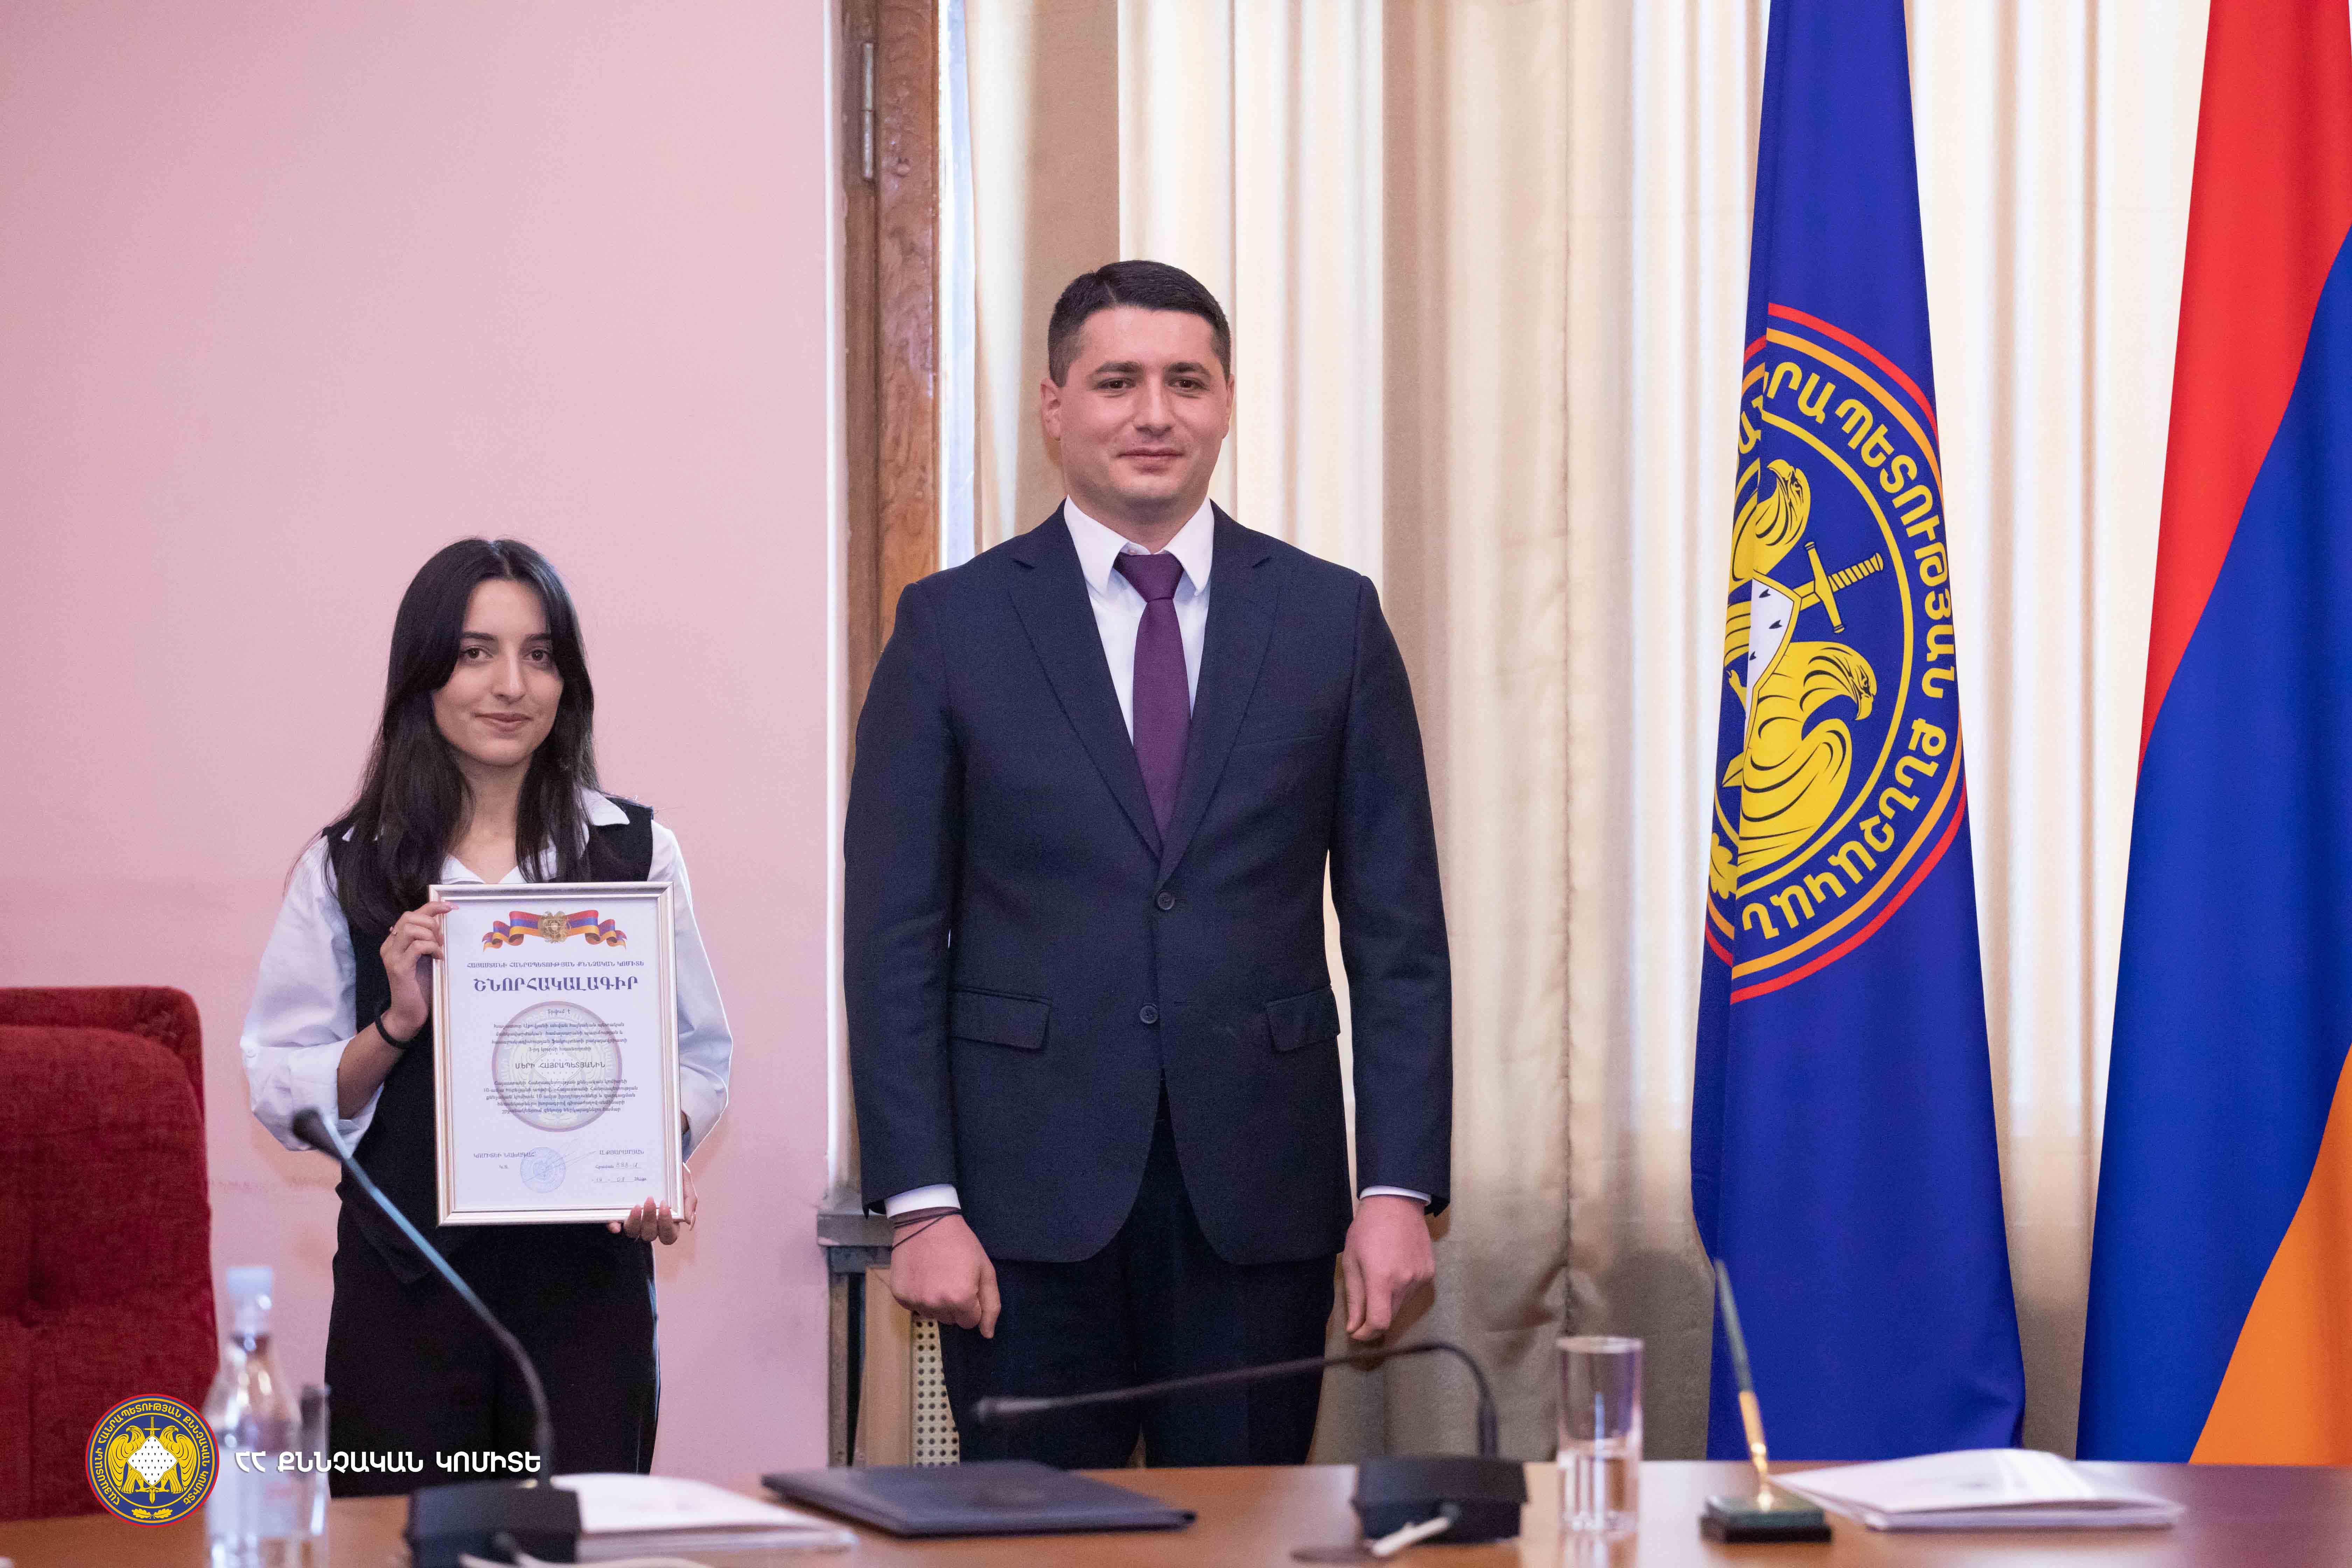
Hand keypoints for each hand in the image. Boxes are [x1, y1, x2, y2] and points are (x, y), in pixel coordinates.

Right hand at [378, 901, 451, 1039]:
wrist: (408, 1012)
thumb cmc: (420, 986)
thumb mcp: (425, 958)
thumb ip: (428, 941)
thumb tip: (441, 924)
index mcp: (394, 941)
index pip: (411, 914)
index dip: (432, 907)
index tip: (451, 907)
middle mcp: (389, 946)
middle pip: (408, 917)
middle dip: (431, 922)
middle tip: (442, 939)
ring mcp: (392, 956)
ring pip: (410, 928)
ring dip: (431, 935)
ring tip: (439, 949)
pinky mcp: (398, 968)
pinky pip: (417, 946)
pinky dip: (432, 948)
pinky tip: (438, 959)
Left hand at [612, 1163, 696, 1243]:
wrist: (654, 1157)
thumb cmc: (671, 1173)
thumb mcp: (684, 1180)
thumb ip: (690, 1199)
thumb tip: (689, 1222)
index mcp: (667, 1220)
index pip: (669, 1235)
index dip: (666, 1224)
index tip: (665, 1205)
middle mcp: (650, 1224)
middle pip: (650, 1235)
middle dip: (650, 1220)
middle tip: (650, 1200)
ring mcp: (633, 1221)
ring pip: (633, 1233)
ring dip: (635, 1222)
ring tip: (636, 1205)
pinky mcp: (617, 1215)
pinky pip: (613, 1226)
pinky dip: (614, 1227)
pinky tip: (615, 1225)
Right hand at [887, 1213, 999, 1337]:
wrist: (926, 1221)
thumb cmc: (960, 1243)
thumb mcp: (985, 1270)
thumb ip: (991, 1304)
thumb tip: (987, 1334)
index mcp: (961, 1299)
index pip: (971, 1322)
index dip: (972, 1303)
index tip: (967, 1284)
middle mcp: (936, 1304)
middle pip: (951, 1320)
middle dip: (955, 1304)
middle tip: (951, 1277)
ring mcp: (915, 1301)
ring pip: (933, 1315)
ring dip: (937, 1302)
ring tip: (936, 1275)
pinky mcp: (900, 1296)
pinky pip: (915, 1307)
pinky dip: (920, 1296)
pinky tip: (922, 1276)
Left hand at [1341, 1194, 1434, 1341]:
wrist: (1396, 1202)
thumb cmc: (1367, 1229)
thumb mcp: (1351, 1261)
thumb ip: (1355, 1298)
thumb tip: (1354, 1328)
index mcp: (1382, 1279)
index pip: (1379, 1323)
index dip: (1366, 1334)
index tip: (1357, 1331)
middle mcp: (1405, 1282)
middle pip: (1391, 1317)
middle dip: (1375, 1318)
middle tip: (1363, 1308)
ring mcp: (1421, 1278)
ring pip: (1402, 1305)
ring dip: (1389, 1302)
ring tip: (1380, 1277)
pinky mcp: (1430, 1272)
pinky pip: (1413, 1292)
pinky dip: (1401, 1290)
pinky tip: (1395, 1270)